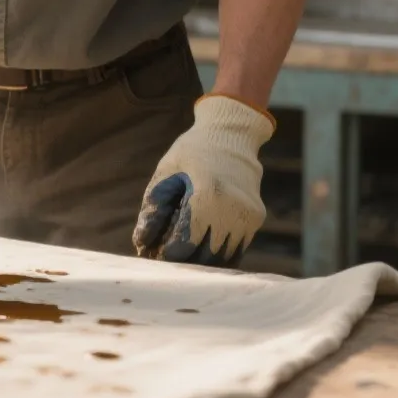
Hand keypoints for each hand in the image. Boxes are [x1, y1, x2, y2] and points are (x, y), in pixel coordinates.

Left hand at [131, 94, 272, 265]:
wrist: (232, 135)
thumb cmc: (192, 152)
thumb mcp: (166, 172)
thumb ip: (153, 209)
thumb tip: (141, 244)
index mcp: (208, 196)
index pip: (186, 243)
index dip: (168, 255)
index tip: (154, 256)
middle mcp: (233, 209)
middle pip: (205, 255)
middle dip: (183, 262)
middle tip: (165, 260)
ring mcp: (248, 216)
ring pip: (223, 257)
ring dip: (202, 262)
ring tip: (182, 256)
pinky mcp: (256, 218)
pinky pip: (237, 248)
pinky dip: (219, 254)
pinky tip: (201, 249)